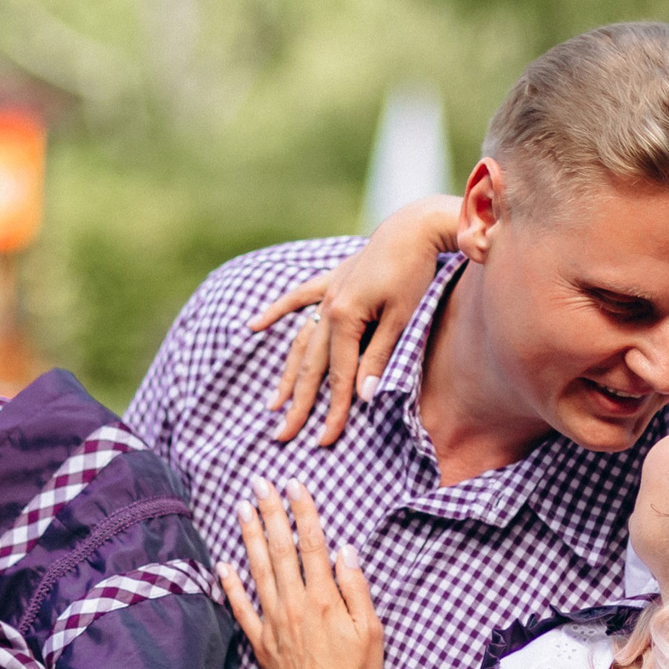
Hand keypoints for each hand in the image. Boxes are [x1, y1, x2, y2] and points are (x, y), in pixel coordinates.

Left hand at [218, 478, 381, 668]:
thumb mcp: (371, 632)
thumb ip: (357, 589)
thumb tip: (345, 550)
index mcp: (324, 599)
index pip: (311, 544)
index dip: (303, 511)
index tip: (294, 485)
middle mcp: (294, 604)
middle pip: (280, 548)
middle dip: (270, 512)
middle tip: (260, 483)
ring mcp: (273, 622)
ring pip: (258, 570)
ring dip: (250, 536)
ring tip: (242, 508)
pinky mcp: (261, 642)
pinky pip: (241, 607)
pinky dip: (230, 584)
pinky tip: (223, 564)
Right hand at [248, 195, 459, 446]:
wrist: (415, 227)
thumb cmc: (415, 273)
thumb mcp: (401, 319)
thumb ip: (379, 357)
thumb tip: (364, 397)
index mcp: (345, 319)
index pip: (340, 377)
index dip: (334, 412)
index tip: (325, 441)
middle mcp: (328, 308)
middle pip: (311, 367)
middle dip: (299, 405)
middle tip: (283, 436)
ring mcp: (326, 294)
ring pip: (301, 342)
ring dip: (287, 374)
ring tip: (273, 404)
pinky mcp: (332, 281)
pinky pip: (297, 299)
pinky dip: (276, 312)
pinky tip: (254, 325)